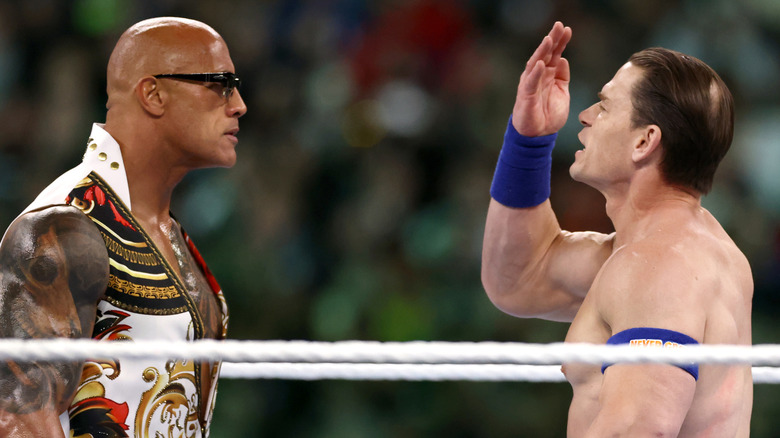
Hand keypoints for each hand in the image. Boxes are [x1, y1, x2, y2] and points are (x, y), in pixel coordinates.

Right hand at [512, 21, 571, 136]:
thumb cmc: (549, 114)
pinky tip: (541, 63)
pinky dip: (536, 73)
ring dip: (542, 51)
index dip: (561, 42)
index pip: (555, 54)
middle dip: (552, 40)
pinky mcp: (526, 96)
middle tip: (559, 25)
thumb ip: (562, 76)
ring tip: (549, 39)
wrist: (539, 135)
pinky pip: (531, 82)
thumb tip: (563, 59)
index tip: (568, 29)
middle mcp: (538, 76)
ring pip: (536, 64)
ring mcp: (531, 84)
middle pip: (545, 54)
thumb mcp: (562, 92)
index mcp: (548, 74)